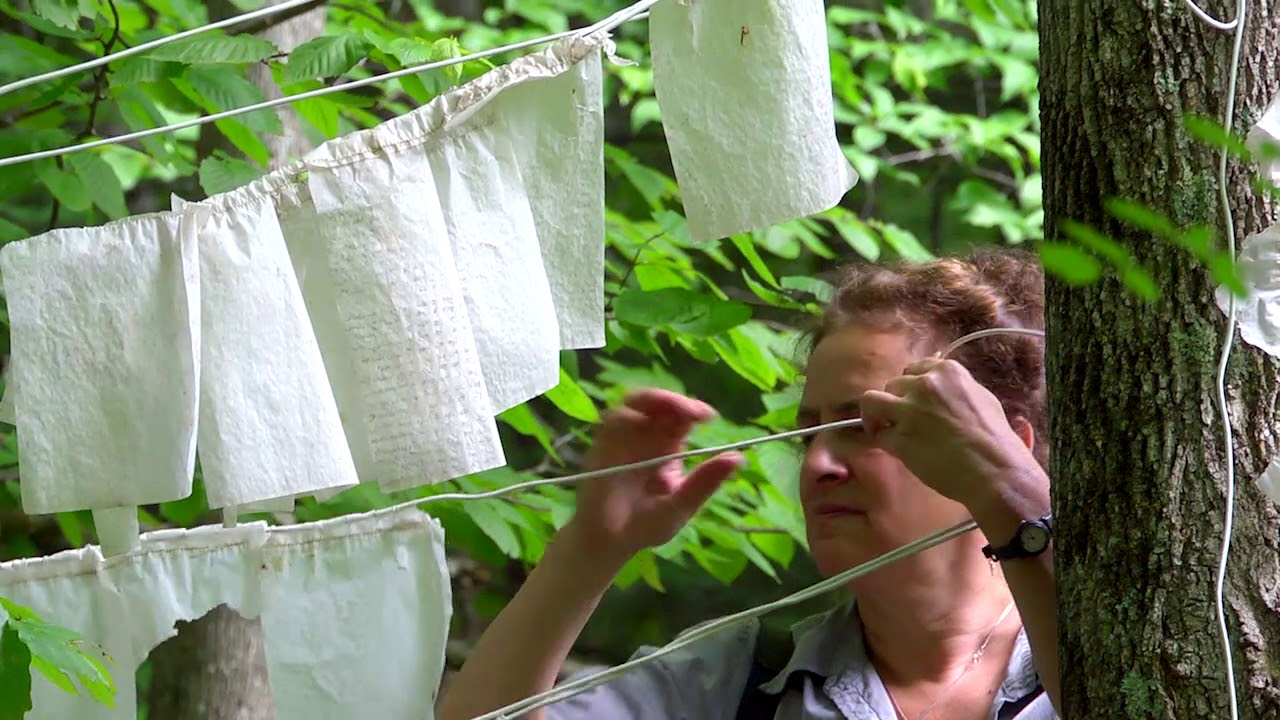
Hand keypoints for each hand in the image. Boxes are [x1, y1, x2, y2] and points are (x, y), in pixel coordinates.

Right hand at [564, 389, 743, 562]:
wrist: (609, 543)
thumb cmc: (646, 527)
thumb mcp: (681, 507)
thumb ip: (705, 483)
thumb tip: (738, 457)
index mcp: (669, 448)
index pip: (683, 418)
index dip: (694, 410)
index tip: (708, 416)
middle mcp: (647, 437)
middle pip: (661, 404)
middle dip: (675, 400)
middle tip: (691, 412)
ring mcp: (624, 439)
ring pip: (637, 403)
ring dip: (653, 400)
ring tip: (671, 409)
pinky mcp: (602, 445)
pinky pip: (612, 421)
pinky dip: (626, 416)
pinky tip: (639, 422)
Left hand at [858, 358, 1038, 508]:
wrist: (995, 470)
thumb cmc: (996, 440)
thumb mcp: (981, 399)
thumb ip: (955, 389)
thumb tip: (942, 388)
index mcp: (948, 372)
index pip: (914, 369)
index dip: (910, 387)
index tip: (913, 400)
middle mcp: (925, 385)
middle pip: (893, 385)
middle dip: (896, 402)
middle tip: (904, 421)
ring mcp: (910, 410)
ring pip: (871, 401)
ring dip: (875, 415)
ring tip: (882, 429)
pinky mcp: (899, 437)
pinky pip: (878, 435)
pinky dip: (883, 442)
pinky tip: (896, 450)